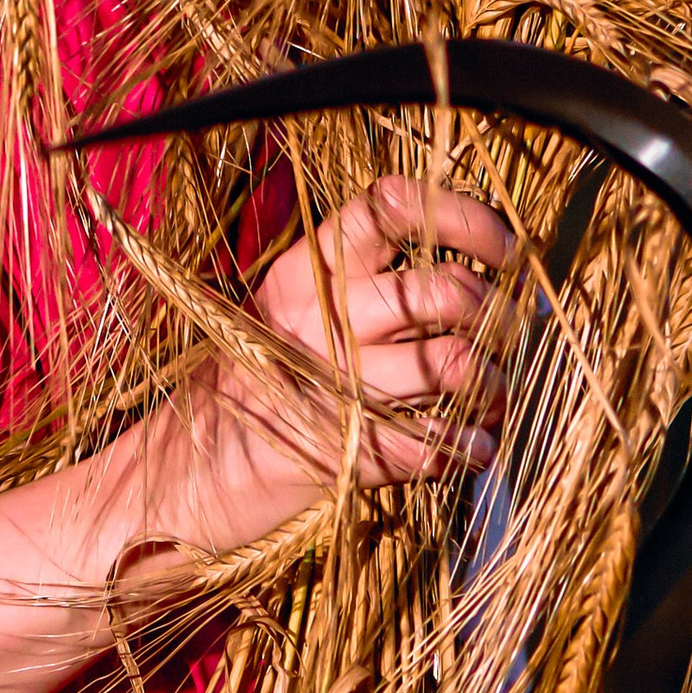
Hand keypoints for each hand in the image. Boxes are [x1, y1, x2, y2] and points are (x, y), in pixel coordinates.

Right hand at [137, 176, 513, 567]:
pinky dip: (470, 447)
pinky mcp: (348, 454)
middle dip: (498, 315)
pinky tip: (472, 448)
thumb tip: (471, 276)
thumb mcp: (285, 319)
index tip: (503, 250)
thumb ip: (362, 289)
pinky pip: (439, 442)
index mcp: (303, 273)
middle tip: (510, 336)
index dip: (465, 218)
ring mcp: (332, 387)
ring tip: (490, 400)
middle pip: (442, 290)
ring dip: (492, 385)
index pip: (392, 208)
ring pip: (454, 363)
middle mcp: (318, 318)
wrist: (181, 485)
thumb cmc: (249, 393)